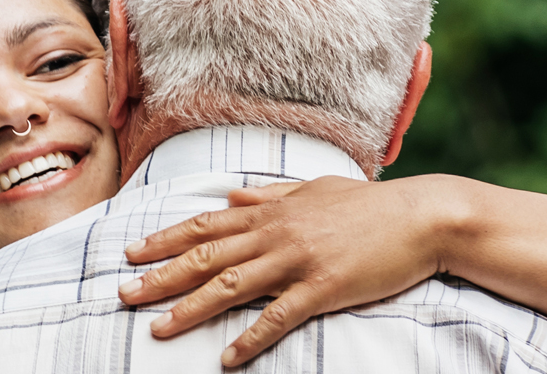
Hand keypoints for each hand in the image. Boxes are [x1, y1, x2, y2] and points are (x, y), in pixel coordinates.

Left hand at [117, 175, 463, 366]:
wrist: (423, 217)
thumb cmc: (370, 205)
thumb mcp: (314, 189)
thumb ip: (269, 195)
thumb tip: (229, 196)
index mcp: (271, 212)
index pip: (205, 226)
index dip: (165, 239)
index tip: (132, 252)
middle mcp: (276, 234)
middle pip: (206, 257)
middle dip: (161, 276)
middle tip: (123, 293)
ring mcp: (298, 261)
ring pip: (231, 286)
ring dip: (191, 309)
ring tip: (159, 329)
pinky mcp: (323, 288)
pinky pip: (279, 317)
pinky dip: (250, 337)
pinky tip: (227, 356)